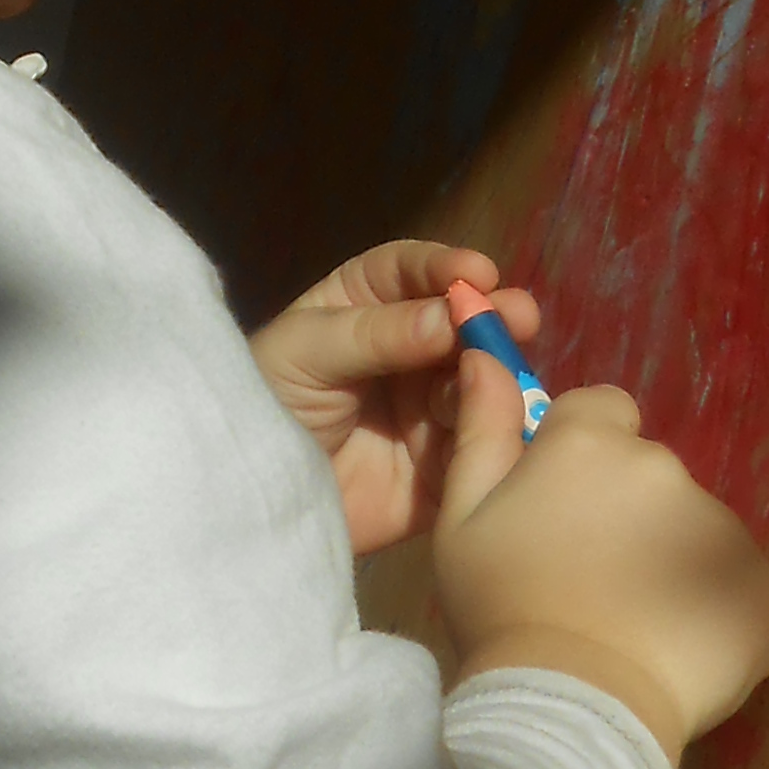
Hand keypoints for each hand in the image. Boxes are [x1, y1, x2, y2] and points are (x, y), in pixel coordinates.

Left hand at [248, 240, 544, 554]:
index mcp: (362, 306)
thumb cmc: (265, 405)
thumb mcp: (307, 354)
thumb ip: (378, 334)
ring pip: (479, 379)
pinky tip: (507, 420)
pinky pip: (480, 442)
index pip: (409, 273)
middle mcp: (405, 351)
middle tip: (518, 318)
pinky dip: (498, 429)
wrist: (250, 501)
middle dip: (490, 316)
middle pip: (459, 323)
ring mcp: (428, 407)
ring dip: (495, 372)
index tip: (477, 273)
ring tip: (503, 374)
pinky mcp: (444, 463)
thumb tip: (450, 318)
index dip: (445, 268)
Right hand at [433, 361, 768, 764]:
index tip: (562, 512)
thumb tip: (487, 350)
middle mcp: (667, 467)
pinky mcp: (763, 589)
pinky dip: (711, 611)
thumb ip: (480, 427)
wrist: (572, 707)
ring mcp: (723, 528)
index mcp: (593, 444)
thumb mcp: (461, 518)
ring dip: (668, 562)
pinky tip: (674, 651)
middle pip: (649, 476)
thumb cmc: (502, 609)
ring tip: (630, 628)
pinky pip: (736, 586)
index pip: (601, 412)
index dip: (580, 456)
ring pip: (693, 531)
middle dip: (626, 515)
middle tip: (588, 583)